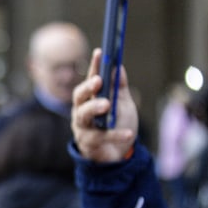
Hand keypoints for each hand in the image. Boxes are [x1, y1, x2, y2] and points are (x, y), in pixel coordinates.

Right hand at [70, 48, 138, 162]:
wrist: (119, 154)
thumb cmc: (117, 125)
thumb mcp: (122, 103)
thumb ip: (119, 87)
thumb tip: (119, 67)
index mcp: (89, 99)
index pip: (90, 80)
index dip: (94, 66)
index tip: (100, 52)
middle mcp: (81, 112)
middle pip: (79, 97)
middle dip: (88, 88)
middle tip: (98, 81)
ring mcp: (83, 129)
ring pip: (83, 116)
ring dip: (94, 108)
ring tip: (106, 105)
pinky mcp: (89, 145)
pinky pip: (101, 138)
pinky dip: (115, 135)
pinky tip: (128, 132)